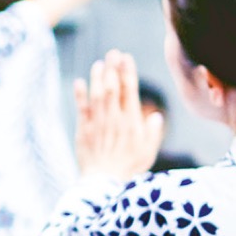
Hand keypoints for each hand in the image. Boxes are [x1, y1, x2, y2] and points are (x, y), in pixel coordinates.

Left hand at [74, 49, 162, 179]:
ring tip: (99, 63)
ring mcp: (97, 123)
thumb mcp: (147, 151)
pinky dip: (80, 94)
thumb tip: (156, 117)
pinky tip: (79, 81)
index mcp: (131, 122)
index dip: (127, 72)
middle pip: (113, 87)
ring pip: (97, 94)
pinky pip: (81, 108)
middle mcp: (114, 119)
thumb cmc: (128, 168)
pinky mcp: (83, 130)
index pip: (130, 90)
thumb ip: (152, 133)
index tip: (126, 57)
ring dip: (98, 77)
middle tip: (113, 53)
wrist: (104, 182)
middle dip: (113, 68)